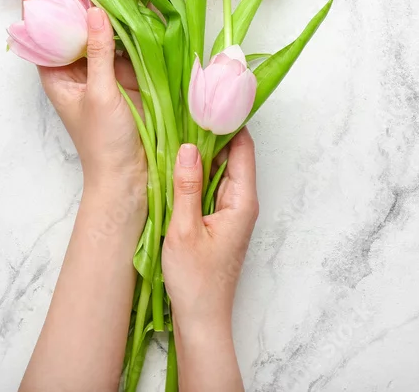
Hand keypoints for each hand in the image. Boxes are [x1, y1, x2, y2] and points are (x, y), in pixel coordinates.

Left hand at [24, 0, 145, 201]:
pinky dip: (131, 20)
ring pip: (101, 26)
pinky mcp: (129, 71)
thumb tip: (95, 9)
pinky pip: (128, 39)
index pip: (40, 27)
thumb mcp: (99, 94)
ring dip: (105, 1)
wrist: (131, 177)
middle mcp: (77, 64)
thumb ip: (98, 51)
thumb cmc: (104, 143)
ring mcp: (104, 66)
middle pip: (71, 20)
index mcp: (56, 72)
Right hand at [162, 130, 257, 390]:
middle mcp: (242, 203)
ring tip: (176, 126)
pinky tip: (175, 163)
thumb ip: (186, 185)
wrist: (201, 320)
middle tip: (186, 106)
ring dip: (202, 151)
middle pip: (232, 154)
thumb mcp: (183, 229)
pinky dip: (197, 171)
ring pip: (220, 169)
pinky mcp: (219, 220)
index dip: (228, 120)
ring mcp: (231, 212)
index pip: (242, 147)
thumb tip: (187, 146)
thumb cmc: (195, 281)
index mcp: (242, 201)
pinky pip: (211, 185)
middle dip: (212, 130)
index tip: (207, 98)